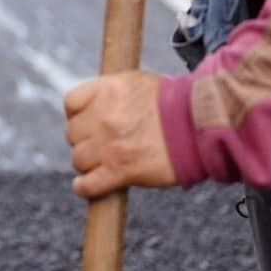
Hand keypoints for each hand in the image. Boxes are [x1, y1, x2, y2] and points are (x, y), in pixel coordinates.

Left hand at [64, 71, 177, 198]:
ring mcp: (110, 145)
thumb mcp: (137, 83)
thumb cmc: (175, 102)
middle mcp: (103, 117)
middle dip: (84, 139)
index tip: (85, 120)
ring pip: (78, 159)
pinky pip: (88, 185)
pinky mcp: (121, 171)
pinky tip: (86, 186)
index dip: (78, 114)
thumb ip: (111, 91)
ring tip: (101, 163)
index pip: (71, 103)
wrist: (199, 125)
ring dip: (87, 163)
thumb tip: (96, 102)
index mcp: (106, 90)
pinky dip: (85, 187)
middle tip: (100, 144)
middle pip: (72, 133)